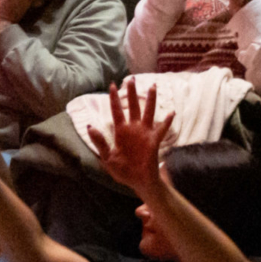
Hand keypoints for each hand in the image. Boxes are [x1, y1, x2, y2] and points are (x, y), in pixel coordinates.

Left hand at [85, 78, 175, 198]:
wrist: (138, 183)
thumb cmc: (122, 171)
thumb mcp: (107, 158)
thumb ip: (100, 143)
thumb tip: (90, 127)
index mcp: (120, 132)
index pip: (116, 111)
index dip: (114, 99)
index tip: (112, 85)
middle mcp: (133, 129)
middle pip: (132, 107)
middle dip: (131, 93)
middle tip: (131, 78)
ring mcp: (144, 134)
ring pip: (147, 113)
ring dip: (150, 100)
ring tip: (152, 86)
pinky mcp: (154, 142)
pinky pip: (161, 130)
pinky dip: (166, 122)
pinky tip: (170, 112)